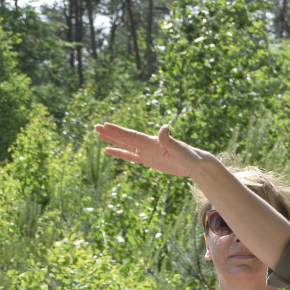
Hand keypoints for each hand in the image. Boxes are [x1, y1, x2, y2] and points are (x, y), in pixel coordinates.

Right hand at [95, 123, 211, 176]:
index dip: (119, 131)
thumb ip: (169, 139)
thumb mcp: (179, 149)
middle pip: (125, 138)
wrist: (194, 163)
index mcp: (152, 141)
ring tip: (99, 134)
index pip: (132, 135)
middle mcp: (147, 144)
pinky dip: (120, 153)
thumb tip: (164, 127)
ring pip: (125, 145)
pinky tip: (109, 150)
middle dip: (111, 133)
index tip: (105, 125)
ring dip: (112, 140)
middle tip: (96, 126)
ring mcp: (147, 152)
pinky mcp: (148, 160)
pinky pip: (130, 156)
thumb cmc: (189, 155)